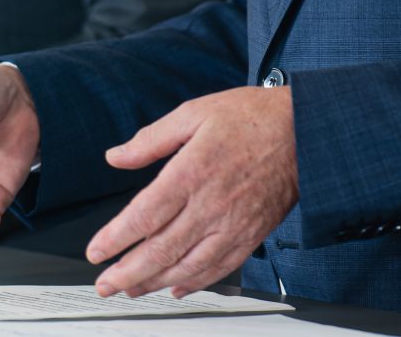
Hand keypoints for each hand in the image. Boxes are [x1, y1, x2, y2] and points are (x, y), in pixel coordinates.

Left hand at [87, 86, 297, 298]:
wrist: (304, 131)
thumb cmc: (251, 118)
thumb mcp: (194, 113)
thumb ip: (151, 139)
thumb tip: (117, 156)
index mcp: (191, 172)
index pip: (145, 215)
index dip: (116, 238)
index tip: (95, 251)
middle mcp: (211, 205)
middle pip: (162, 250)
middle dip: (128, 272)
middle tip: (105, 284)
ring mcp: (233, 225)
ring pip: (189, 266)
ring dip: (156, 282)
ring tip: (132, 288)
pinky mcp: (251, 235)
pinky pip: (219, 268)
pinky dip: (195, 283)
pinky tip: (177, 286)